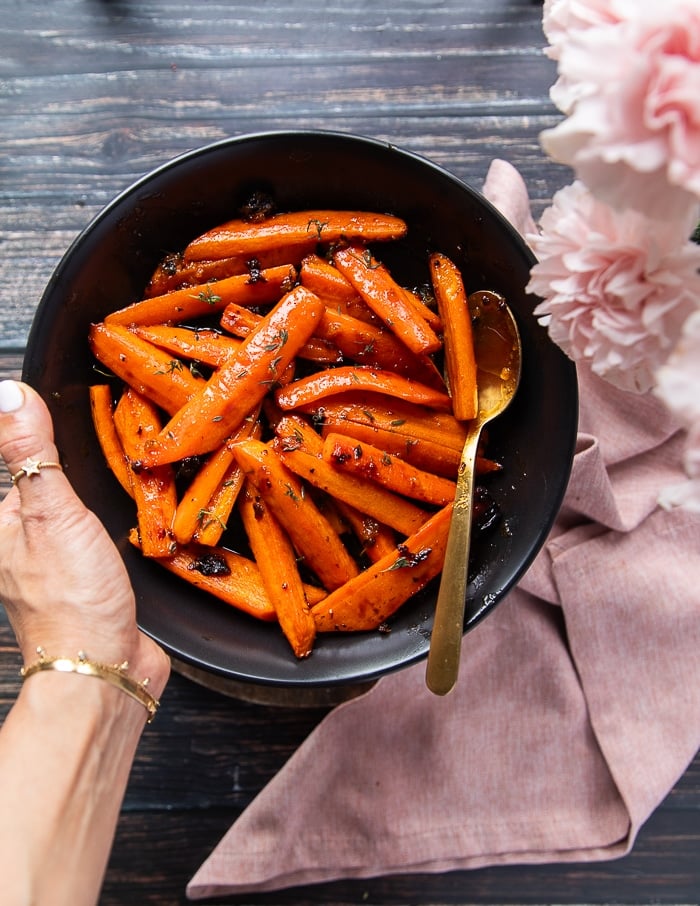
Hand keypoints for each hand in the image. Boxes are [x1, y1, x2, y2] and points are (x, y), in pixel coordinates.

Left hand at [0, 380, 169, 692]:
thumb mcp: (51, 512)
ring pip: (72, 508)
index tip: (55, 419)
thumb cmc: (72, 603)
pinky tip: (127, 515)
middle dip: (68, 463)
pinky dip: (111, 519)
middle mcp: (21, 541)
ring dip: (93, 490)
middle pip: (44, 484)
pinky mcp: (86, 576)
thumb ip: (32, 454)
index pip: (16, 462)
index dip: (36, 437)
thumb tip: (11, 396)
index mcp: (1, 523)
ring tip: (117, 470)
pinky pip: (96, 533)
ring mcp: (54, 560)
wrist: (106, 668)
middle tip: (92, 436)